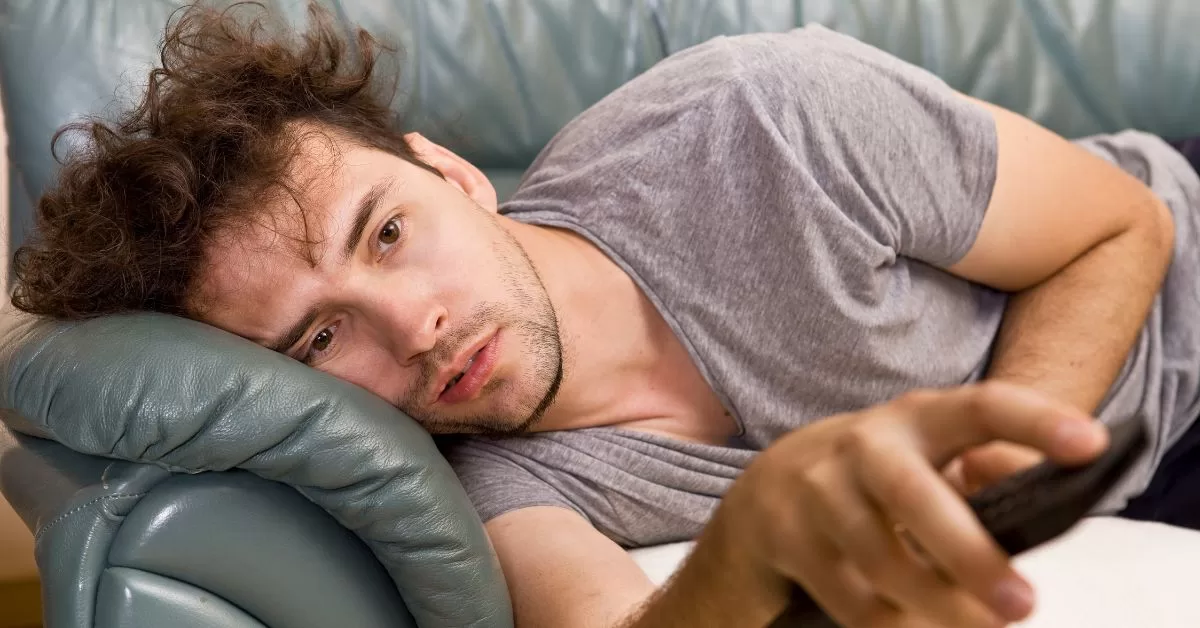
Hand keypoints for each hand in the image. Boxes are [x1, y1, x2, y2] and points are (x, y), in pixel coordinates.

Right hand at [713, 382, 1108, 627]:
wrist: (762, 494)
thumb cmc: (873, 478)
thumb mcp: (925, 458)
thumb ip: (982, 470)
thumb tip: (1042, 492)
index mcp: (917, 419)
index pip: (982, 408)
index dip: (1035, 422)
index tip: (1089, 444)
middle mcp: (863, 446)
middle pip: (915, 494)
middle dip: (969, 552)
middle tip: (1023, 605)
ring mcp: (817, 490)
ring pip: (879, 558)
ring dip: (934, 604)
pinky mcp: (786, 536)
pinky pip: (848, 595)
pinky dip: (888, 623)